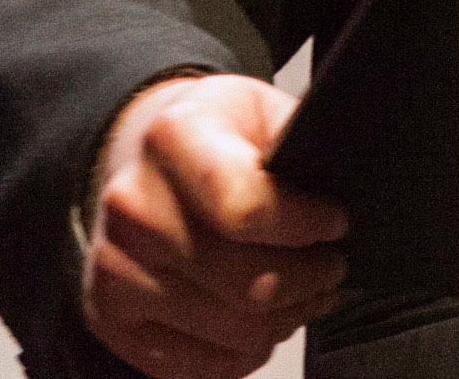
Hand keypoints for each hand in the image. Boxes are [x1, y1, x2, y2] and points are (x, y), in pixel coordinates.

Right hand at [82, 73, 348, 378]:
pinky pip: (196, 366)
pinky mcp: (111, 317)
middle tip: (333, 267)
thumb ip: (299, 140)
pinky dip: (244, 354)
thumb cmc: (213, 134)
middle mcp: (133, 206)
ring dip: (286, 320)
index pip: (248, 209)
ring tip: (306, 294)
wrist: (139, 156)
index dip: (307, 226)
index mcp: (175, 139)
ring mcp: (115, 268)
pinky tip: (264, 322)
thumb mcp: (260, 106)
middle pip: (248, 283)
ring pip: (232, 330)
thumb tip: (347, 189)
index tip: (336, 223)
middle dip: (311, 280)